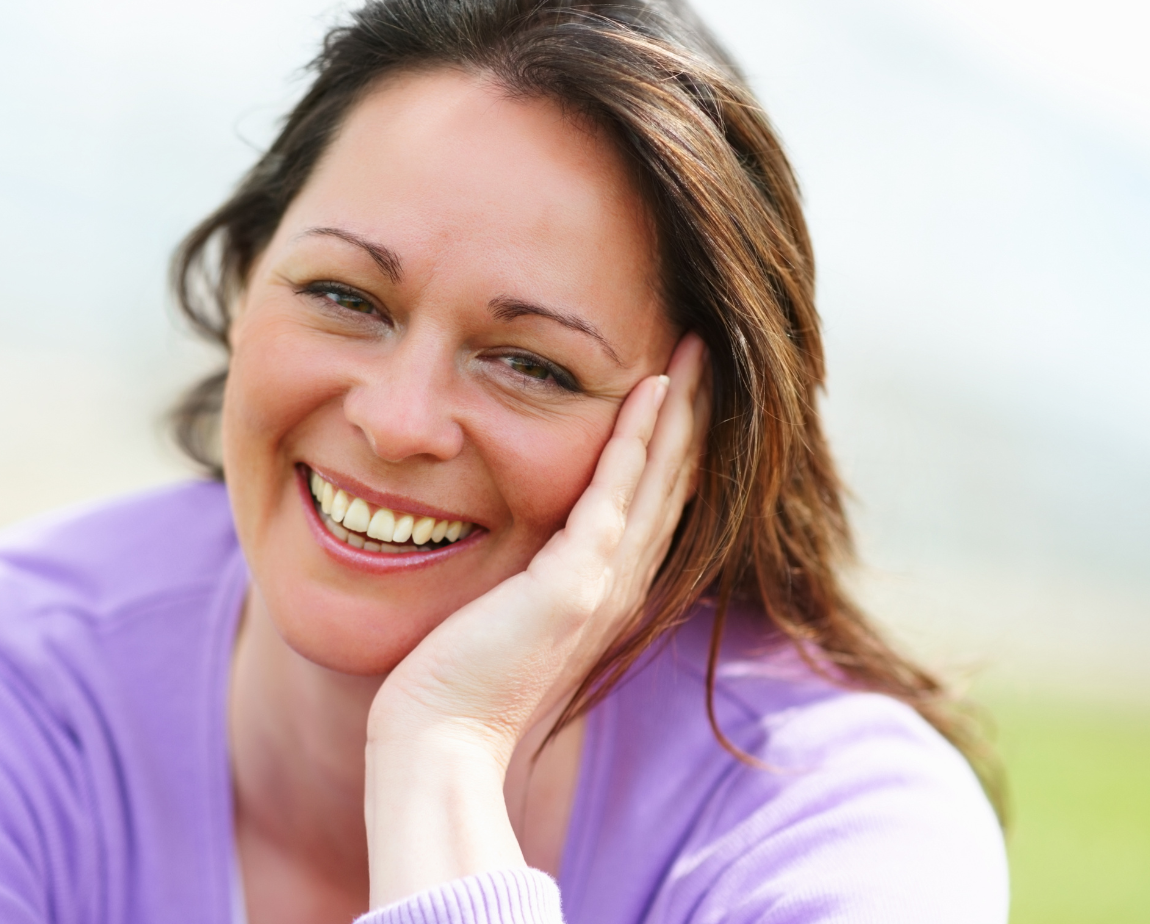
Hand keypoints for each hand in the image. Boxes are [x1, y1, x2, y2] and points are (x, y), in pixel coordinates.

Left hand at [364, 332, 709, 905]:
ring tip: (698, 349)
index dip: (673, 442)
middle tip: (708, 348)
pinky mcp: (574, 582)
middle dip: (693, 412)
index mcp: (605, 591)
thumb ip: (525, 572)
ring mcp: (604, 584)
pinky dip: (639, 437)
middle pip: (674, 480)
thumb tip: (514, 539)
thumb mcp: (505, 611)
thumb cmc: (456, 680)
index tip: (681, 383)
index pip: (652, 500)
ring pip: (660, 476)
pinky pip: (617, 490)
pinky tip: (651, 388)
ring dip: (681, 409)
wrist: (441, 738)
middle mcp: (620, 585)